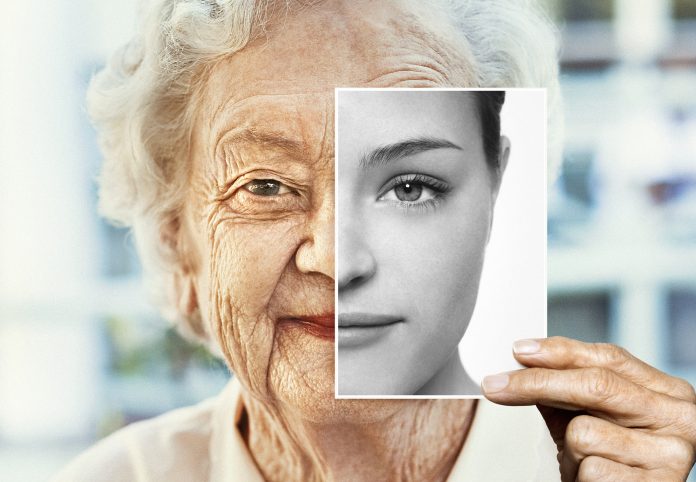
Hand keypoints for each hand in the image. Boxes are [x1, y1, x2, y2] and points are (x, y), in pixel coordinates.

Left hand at [482, 337, 695, 480]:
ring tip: (585, 465)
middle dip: (537, 383)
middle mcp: (679, 417)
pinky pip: (589, 468)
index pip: (609, 357)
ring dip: (569, 451)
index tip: (518, 350)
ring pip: (584, 431)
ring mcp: (672, 454)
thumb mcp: (587, 417)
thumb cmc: (609, 462)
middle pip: (595, 385)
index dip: (560, 351)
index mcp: (666, 392)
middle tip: (495, 385)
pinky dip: (579, 476)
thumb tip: (523, 359)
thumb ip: (564, 388)